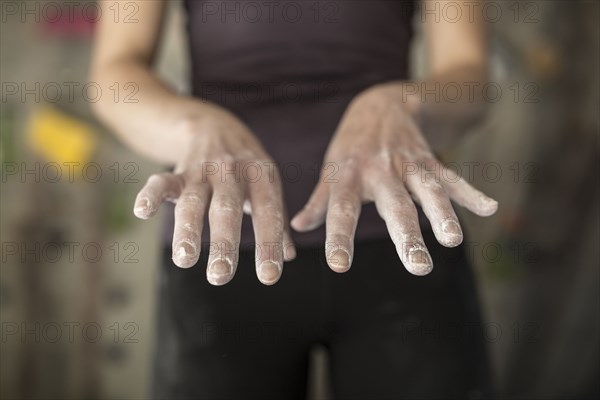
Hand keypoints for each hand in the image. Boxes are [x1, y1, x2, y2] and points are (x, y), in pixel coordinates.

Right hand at [133, 110, 295, 284]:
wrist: (215, 125)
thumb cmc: (247, 167)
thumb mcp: (267, 185)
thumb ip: (276, 219)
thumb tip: (289, 256)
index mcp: (261, 176)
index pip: (268, 213)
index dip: (269, 244)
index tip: (269, 277)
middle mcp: (232, 172)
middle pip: (227, 209)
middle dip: (224, 242)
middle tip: (220, 276)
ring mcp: (202, 170)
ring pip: (193, 201)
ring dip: (187, 230)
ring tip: (184, 259)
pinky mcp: (177, 171)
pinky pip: (161, 182)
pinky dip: (151, 195)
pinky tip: (142, 212)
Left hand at [291, 83, 496, 275]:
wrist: (380, 102)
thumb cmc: (350, 147)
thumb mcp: (331, 170)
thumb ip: (319, 201)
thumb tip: (298, 227)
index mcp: (349, 176)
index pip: (342, 210)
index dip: (339, 236)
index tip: (339, 266)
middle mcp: (380, 170)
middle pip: (395, 206)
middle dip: (407, 236)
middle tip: (417, 267)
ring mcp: (408, 163)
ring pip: (428, 190)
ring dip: (442, 214)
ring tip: (452, 241)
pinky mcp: (430, 160)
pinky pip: (452, 177)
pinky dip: (471, 193)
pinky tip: (490, 208)